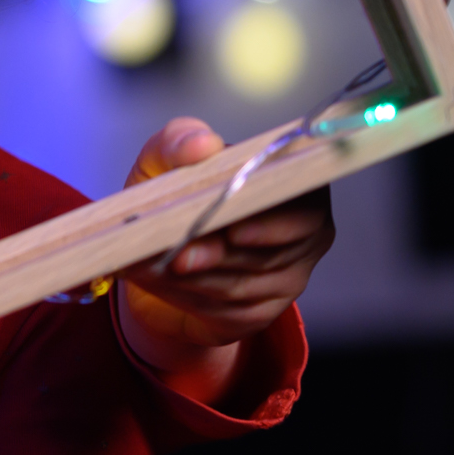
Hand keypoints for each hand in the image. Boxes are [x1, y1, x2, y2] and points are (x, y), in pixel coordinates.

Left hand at [114, 118, 333, 391]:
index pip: (303, 206)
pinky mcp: (261, 313)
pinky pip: (228, 311)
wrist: (153, 254)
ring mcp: (288, 277)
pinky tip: (159, 282)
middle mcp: (304, 232)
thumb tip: (201, 144)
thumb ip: (178, 141)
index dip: (271, 222)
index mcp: (294, 185)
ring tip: (150, 265)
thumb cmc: (172, 197)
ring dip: (192, 277)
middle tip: (177, 255)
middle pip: (271, 252)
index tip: (234, 231)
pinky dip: (186, 297)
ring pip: (244, 285)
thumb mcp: (163, 161)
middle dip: (218, 255)